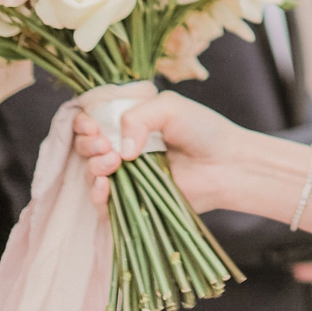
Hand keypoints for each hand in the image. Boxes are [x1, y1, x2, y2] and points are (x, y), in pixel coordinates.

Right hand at [73, 91, 244, 218]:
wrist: (227, 164)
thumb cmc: (203, 130)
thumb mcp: (170, 106)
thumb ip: (138, 116)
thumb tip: (120, 149)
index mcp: (129, 123)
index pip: (92, 120)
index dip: (84, 122)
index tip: (92, 126)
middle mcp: (124, 148)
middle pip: (86, 146)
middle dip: (88, 144)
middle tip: (105, 145)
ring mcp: (127, 176)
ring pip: (91, 173)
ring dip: (94, 166)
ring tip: (114, 163)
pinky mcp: (133, 201)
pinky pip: (103, 204)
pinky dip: (97, 195)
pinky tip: (104, 186)